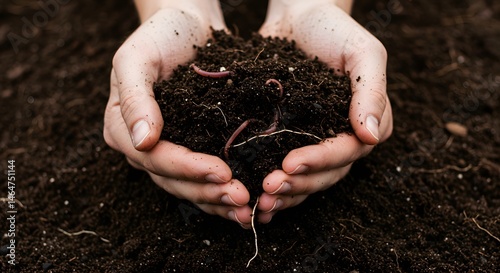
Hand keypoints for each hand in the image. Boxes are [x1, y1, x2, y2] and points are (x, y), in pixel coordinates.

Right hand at [103, 1, 252, 227]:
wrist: (185, 24)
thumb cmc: (159, 35)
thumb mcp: (137, 58)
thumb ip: (135, 98)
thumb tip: (141, 141)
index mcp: (122, 127)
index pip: (153, 157)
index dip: (186, 168)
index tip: (221, 172)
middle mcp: (143, 146)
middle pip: (173, 180)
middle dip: (207, 191)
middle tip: (242, 198)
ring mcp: (168, 149)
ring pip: (190, 186)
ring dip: (218, 200)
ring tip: (248, 209)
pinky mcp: (193, 147)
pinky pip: (204, 177)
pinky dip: (222, 191)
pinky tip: (246, 201)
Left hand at [257, 0, 392, 222]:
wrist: (298, 16)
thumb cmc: (333, 29)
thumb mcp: (362, 52)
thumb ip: (371, 91)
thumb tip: (370, 136)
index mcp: (364, 121)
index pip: (348, 150)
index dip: (321, 160)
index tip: (290, 163)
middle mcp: (340, 136)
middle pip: (326, 173)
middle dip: (299, 183)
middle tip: (269, 189)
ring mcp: (314, 140)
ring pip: (306, 178)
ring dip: (286, 192)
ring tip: (261, 201)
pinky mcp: (287, 137)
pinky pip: (283, 166)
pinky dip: (273, 182)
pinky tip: (254, 196)